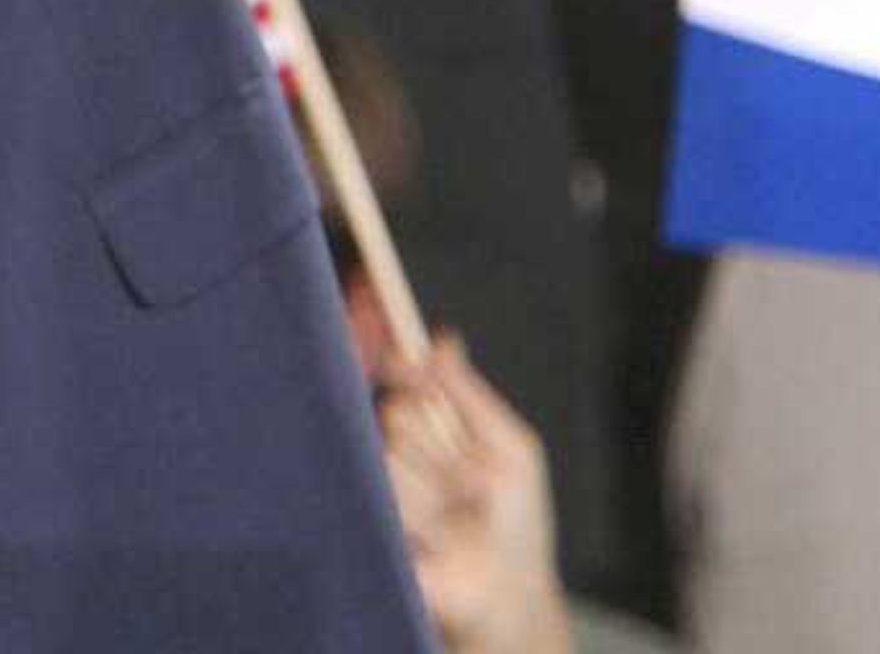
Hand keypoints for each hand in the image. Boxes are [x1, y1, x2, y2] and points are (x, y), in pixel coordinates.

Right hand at [379, 335, 573, 653]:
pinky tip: (435, 541)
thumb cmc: (515, 523)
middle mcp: (389, 445)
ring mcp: (374, 484)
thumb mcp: (511, 450)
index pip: (383, 363)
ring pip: (396, 451)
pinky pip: (383, 498)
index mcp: (418, 421)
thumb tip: (438, 338)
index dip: (370, 326)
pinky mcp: (366, 523)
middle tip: (472, 480)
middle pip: (398, 408)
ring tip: (457, 520)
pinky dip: (419, 519)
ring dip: (440, 487)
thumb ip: (469, 395)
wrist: (509, 595)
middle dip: (441, 441)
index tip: (364, 285)